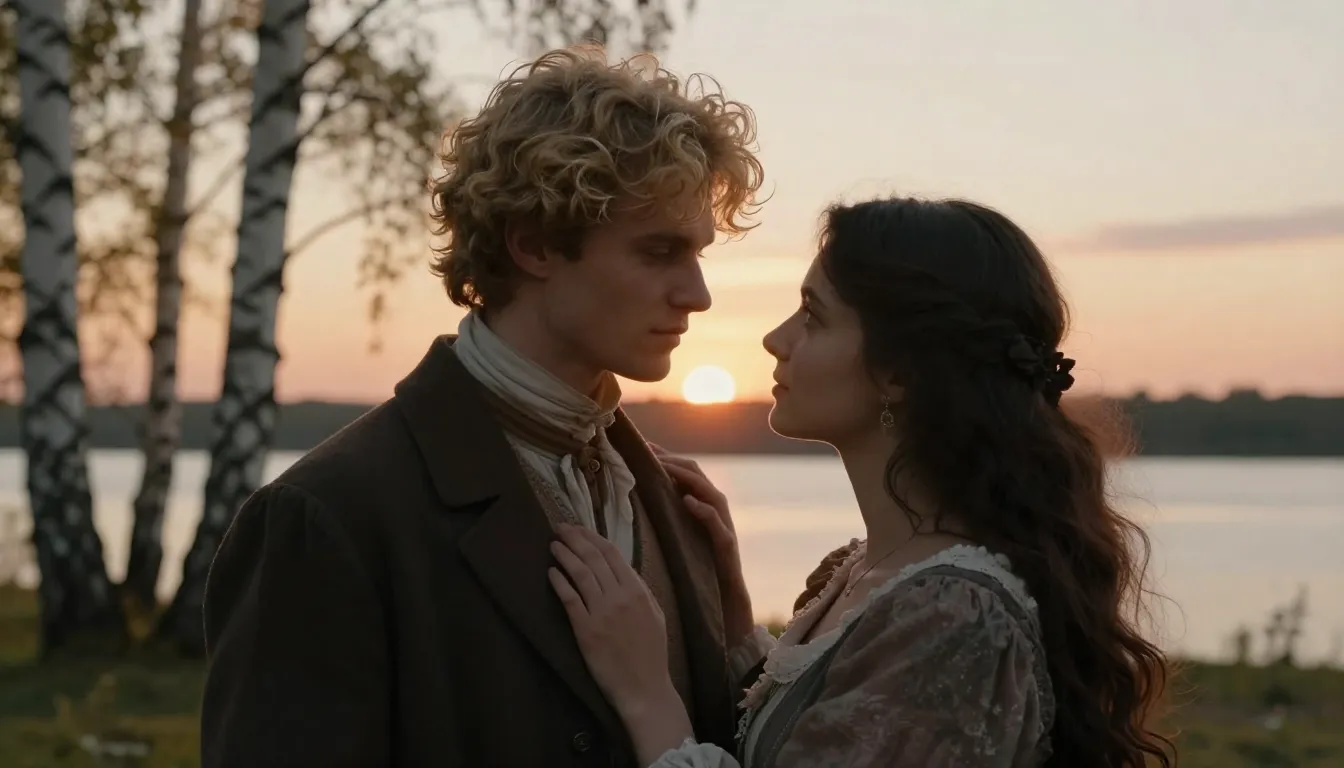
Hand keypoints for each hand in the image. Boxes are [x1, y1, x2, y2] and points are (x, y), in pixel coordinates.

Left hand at [548, 524, 692, 763]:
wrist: (643, 687)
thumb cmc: (651, 653)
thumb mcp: (655, 614)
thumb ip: (640, 590)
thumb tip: (621, 570)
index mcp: (638, 590)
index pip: (612, 554)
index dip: (593, 538)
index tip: (579, 529)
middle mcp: (620, 596)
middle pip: (593, 558)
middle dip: (575, 539)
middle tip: (560, 528)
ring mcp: (602, 612)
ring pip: (580, 573)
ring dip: (564, 555)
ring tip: (553, 544)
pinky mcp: (585, 629)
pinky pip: (569, 599)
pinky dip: (559, 582)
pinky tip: (551, 572)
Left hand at [650, 444, 754, 643]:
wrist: (721, 611)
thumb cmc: (694, 577)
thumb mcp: (674, 543)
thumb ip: (661, 520)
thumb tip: (629, 502)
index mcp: (698, 509)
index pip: (683, 473)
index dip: (664, 457)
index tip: (641, 444)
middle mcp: (713, 514)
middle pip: (696, 474)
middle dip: (673, 459)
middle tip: (649, 449)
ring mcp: (723, 530)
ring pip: (710, 493)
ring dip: (688, 477)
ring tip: (666, 467)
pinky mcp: (727, 550)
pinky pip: (719, 526)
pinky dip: (705, 511)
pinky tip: (688, 502)